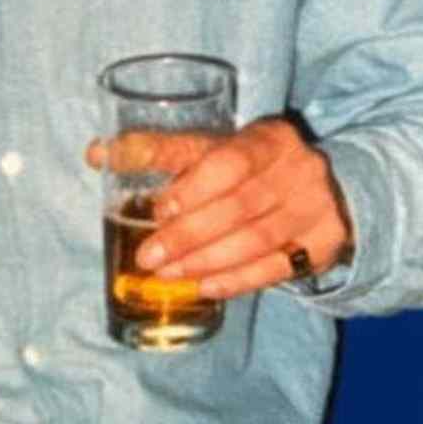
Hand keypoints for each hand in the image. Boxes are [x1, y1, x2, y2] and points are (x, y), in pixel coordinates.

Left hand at [86, 116, 352, 299]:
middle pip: (238, 207)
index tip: (158, 207)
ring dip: (204, 261)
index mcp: (269, 137)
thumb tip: (96, 154)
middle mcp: (298, 169)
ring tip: (165, 274)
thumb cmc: (250, 165)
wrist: (326, 188)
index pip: (229, 160)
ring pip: (254, 240)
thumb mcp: (216, 148)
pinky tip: (204, 287)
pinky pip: (275, 268)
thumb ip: (161, 151)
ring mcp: (315, 208)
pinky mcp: (322, 245)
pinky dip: (236, 280)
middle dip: (188, 235)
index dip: (193, 186)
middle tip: (148, 256)